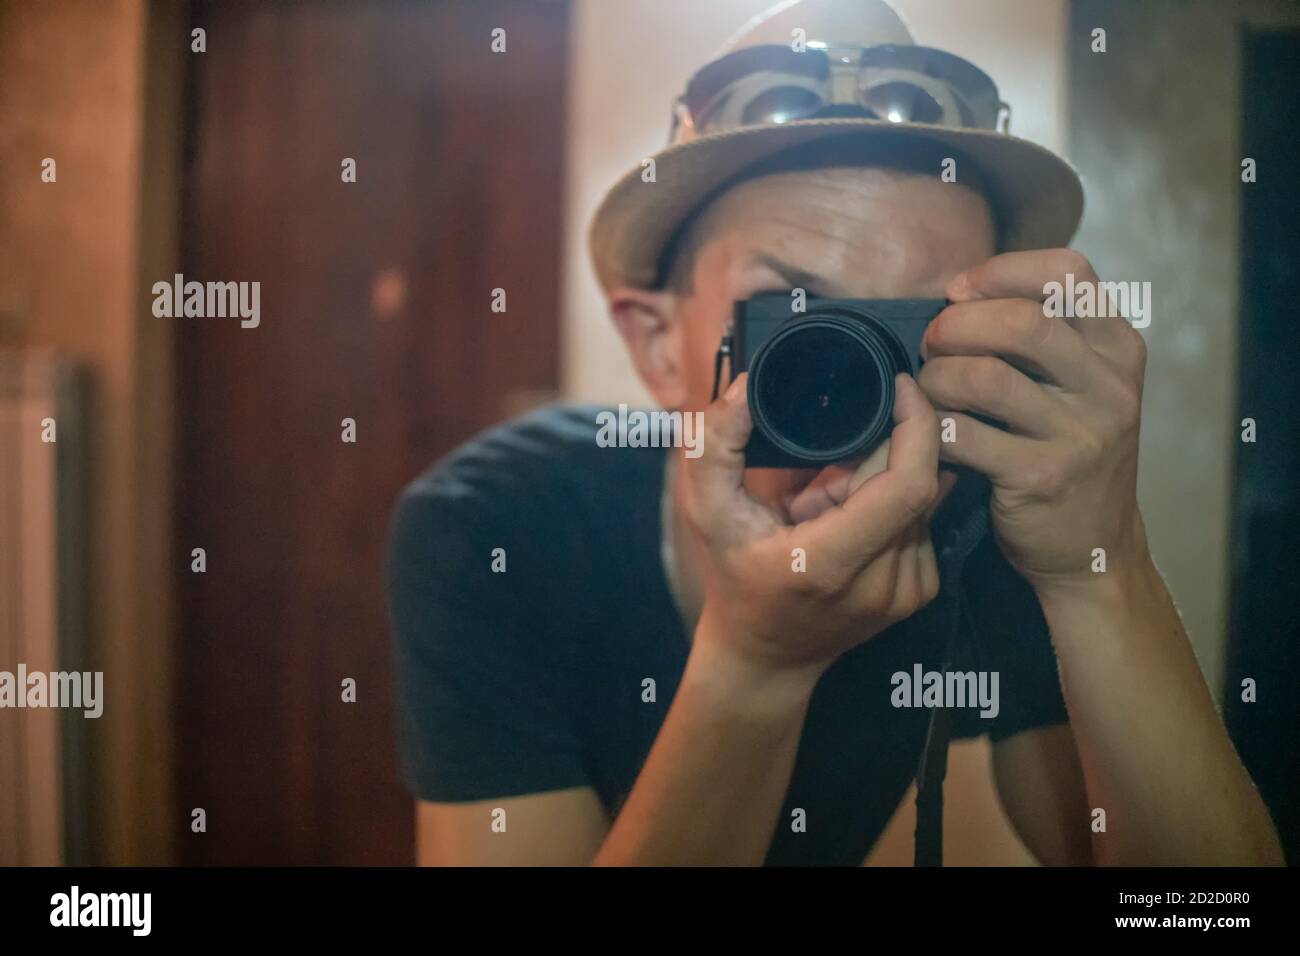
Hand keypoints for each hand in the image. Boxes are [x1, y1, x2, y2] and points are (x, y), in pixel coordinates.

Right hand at [678, 371, 943, 677]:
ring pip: (921, 498)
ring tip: (828, 505)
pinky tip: (849, 522)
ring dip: (881, 482)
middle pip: (912, 482)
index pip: (909, 484)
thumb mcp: (707, 512)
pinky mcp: (922, 589)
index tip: (900, 386)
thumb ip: (716, 447)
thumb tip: (746, 388)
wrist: (766, 655)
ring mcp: (909, 591)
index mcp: (831, 562)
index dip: (917, 426)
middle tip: (823, 469)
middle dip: (877, 454)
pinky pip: (923, 518)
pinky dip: (890, 504)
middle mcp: (882, 583)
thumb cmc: (735, 578)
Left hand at [917, 249, 1149, 593]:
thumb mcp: (1081, 386)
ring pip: (985, 377)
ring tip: (929, 388)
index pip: (1068, 271)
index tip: (959, 292)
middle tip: (931, 344)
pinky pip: (965, 434)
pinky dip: (934, 425)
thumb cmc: (1069, 451)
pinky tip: (932, 430)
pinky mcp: (1040, 477)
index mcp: (1117, 348)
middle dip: (957, 324)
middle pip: (1020, 321)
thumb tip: (959, 292)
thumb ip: (1042, 336)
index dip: (1001, 271)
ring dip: (937, 376)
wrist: (1092, 547)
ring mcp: (1079, 434)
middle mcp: (1109, 386)